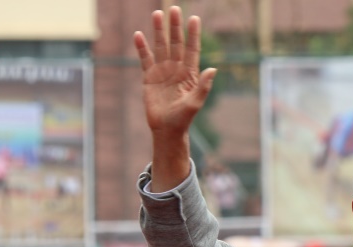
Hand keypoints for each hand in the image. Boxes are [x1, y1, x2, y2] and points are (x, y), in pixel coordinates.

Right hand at [134, 7, 215, 139]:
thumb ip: (204, 86)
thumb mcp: (195, 103)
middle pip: (176, 43)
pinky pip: (145, 59)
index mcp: (189, 73)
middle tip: (174, 9)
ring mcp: (162, 71)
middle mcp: (176, 68)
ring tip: (157, 14)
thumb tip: (213, 69)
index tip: (194, 19)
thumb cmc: (183, 118)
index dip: (193, 34)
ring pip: (161, 47)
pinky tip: (138, 35)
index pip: (192, 49)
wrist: (166, 129)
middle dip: (175, 26)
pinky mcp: (149, 77)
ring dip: (159, 31)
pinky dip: (142, 48)